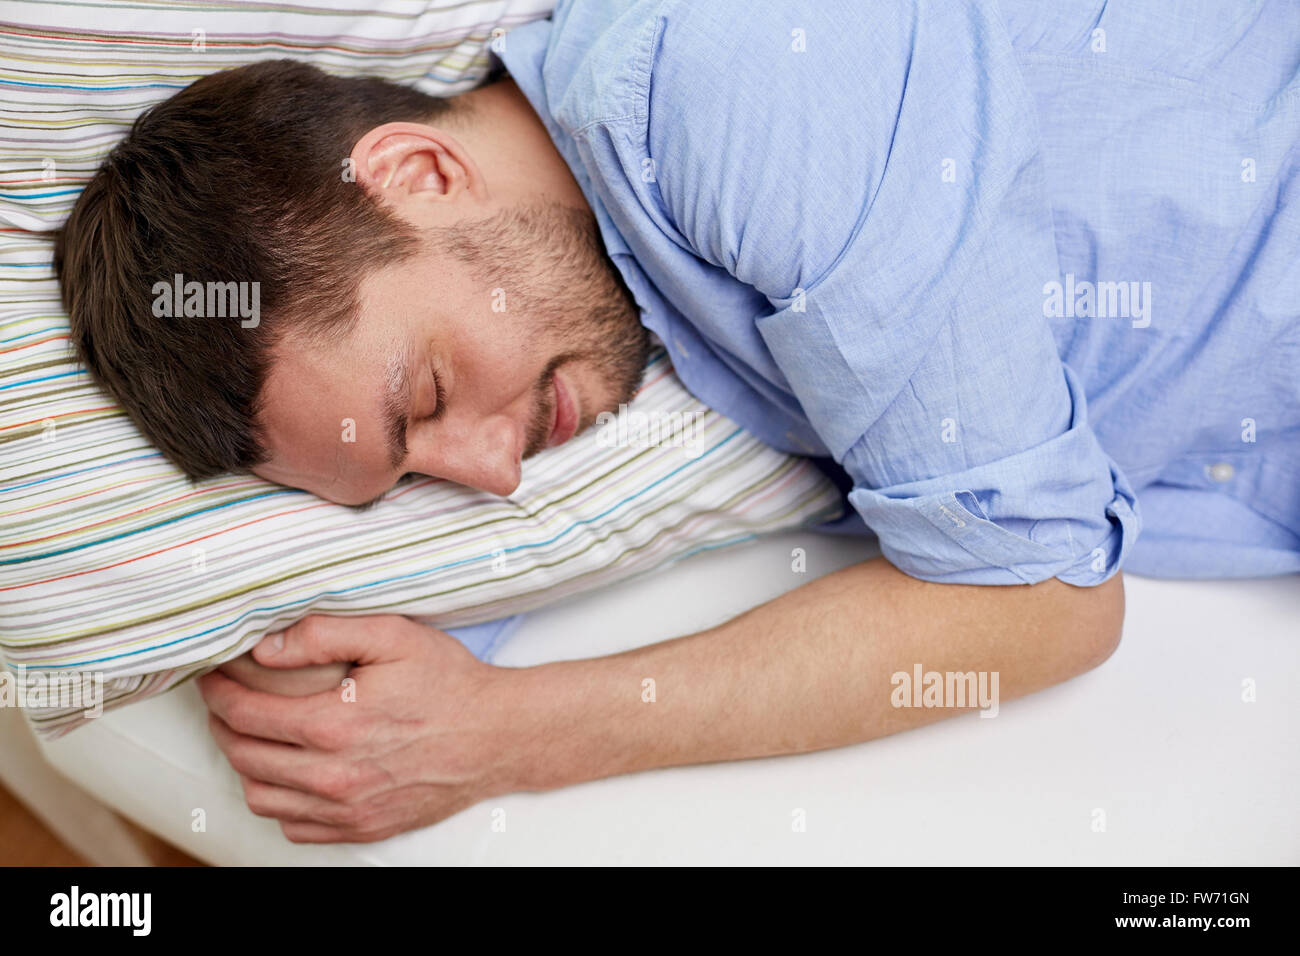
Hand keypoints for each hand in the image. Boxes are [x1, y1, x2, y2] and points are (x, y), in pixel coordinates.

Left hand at [197, 614, 528, 842]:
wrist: (498, 737)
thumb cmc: (450, 685)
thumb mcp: (394, 637)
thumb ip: (326, 632)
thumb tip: (267, 647)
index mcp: (334, 725)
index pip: (244, 713)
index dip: (218, 691)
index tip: (213, 676)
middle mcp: (333, 775)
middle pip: (243, 755)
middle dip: (222, 723)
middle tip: (224, 700)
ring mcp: (346, 809)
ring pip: (261, 796)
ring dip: (244, 764)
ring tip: (250, 735)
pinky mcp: (361, 828)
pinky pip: (293, 826)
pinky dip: (277, 800)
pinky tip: (286, 772)